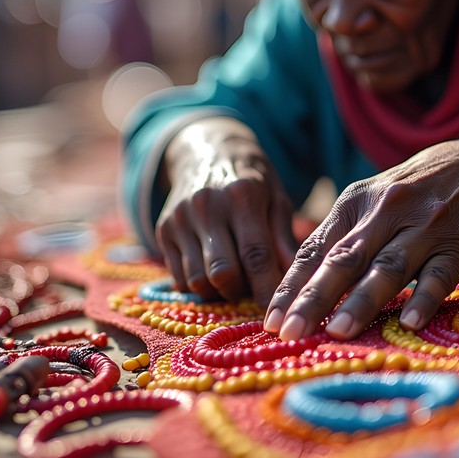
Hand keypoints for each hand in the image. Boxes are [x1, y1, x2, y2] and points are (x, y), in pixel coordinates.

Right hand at [156, 118, 297, 307]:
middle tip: (253, 288)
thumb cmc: (252, 179)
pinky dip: (198, 285)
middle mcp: (207, 205)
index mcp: (243, 194)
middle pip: (222, 273)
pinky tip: (213, 271)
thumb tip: (295, 282)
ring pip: (197, 280)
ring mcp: (180, 218)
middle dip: (241, 291)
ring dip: (218, 291)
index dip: (267, 288)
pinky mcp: (162, 229)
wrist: (206, 148)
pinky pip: (179, 277)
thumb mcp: (276, 198)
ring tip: (235, 279)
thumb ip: (284, 239)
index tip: (278, 309)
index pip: (256, 254)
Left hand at [264, 139, 458, 340]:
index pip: (314, 249)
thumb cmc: (409, 194)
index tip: (270, 321)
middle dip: (314, 297)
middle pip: (344, 259)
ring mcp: (424, 228)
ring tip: (338, 332)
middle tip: (290, 332)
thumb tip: (293, 288)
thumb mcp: (369, 202)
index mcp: (355, 202)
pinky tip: (410, 323)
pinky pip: (439, 274)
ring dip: (362, 300)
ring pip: (388, 267)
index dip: (291, 286)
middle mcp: (385, 212)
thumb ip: (337, 239)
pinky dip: (424, 298)